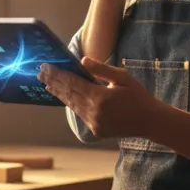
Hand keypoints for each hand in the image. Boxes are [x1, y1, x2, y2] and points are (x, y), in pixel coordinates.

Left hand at [39, 56, 162, 138]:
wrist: (149, 121)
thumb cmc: (138, 96)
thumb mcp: (122, 78)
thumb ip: (101, 69)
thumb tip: (82, 60)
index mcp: (100, 97)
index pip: (73, 82)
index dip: (57, 74)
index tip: (46, 66)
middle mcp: (93, 111)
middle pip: (68, 94)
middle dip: (53, 82)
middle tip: (39, 73)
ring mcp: (93, 122)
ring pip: (72, 105)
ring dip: (59, 93)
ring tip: (47, 84)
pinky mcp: (95, 129)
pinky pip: (80, 114)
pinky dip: (70, 103)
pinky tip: (64, 97)